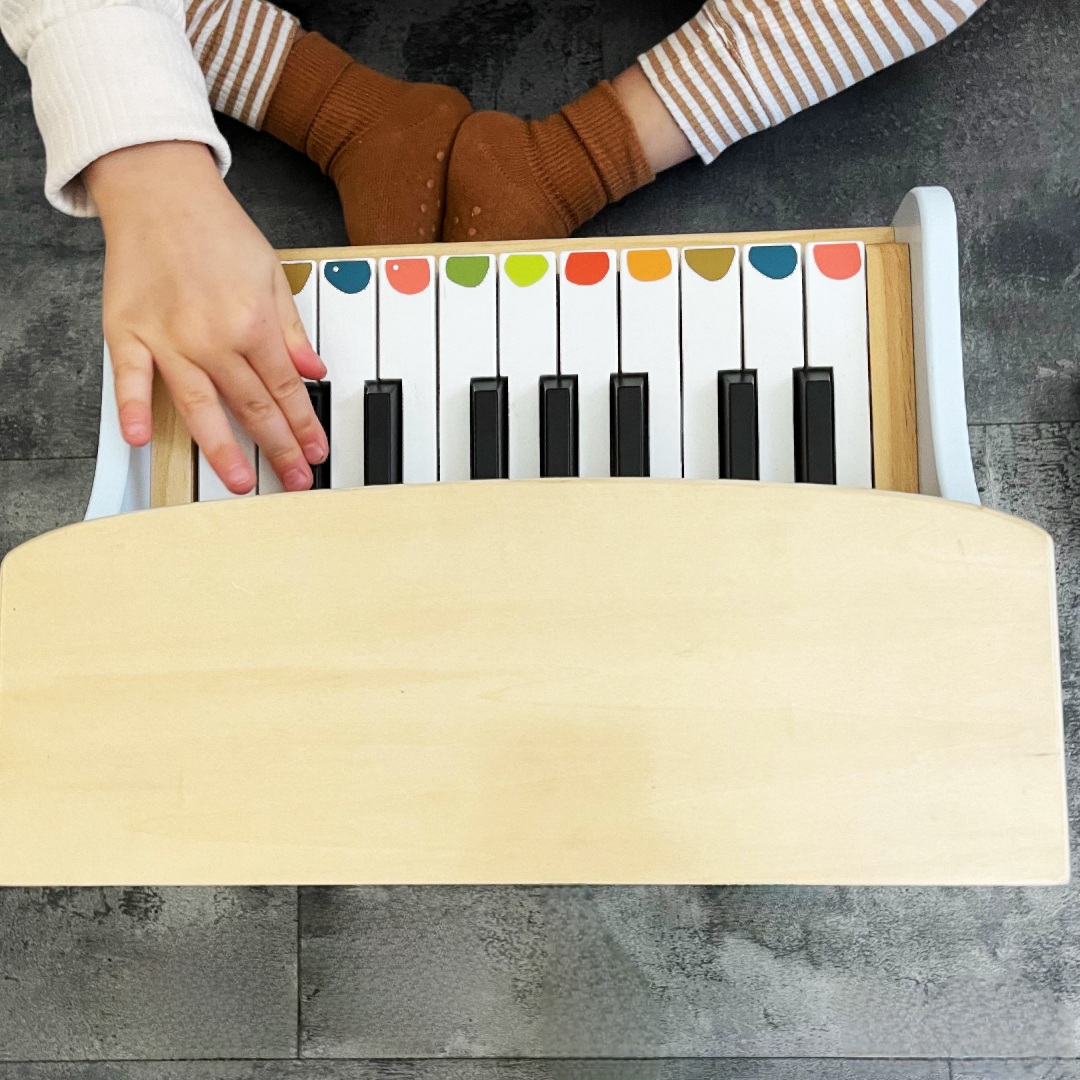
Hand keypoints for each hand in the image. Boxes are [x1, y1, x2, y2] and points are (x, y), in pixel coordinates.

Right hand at [85, 141, 327, 492]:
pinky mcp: (128, 331)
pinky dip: (134, 407)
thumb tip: (314, 370)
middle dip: (279, 449)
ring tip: (239, 482)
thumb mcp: (272, 275)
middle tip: (294, 480)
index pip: (287, 390)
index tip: (316, 453)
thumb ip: (293, 331)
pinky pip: (130, 377)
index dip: (305, 428)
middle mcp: (214, 336)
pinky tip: (142, 438)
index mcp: (254, 322)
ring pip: (201, 406)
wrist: (161, 188)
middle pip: (253, 406)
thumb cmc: (215, 229)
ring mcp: (169, 337)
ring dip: (222, 449)